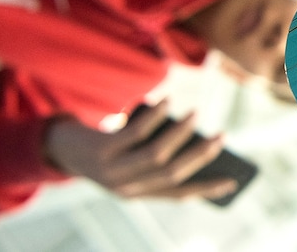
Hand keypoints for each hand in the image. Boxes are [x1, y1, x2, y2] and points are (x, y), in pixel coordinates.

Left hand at [43, 100, 236, 199]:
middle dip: (201, 155)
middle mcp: (126, 188)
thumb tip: (194, 136)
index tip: (233, 181)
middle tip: (222, 136)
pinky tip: (169, 102)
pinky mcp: (102, 149)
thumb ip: (160, 155)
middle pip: (172, 173)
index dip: (207, 189)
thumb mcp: (134, 160)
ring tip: (196, 113)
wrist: (64, 150)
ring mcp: (112, 170)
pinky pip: (135, 132)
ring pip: (156, 154)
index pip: (179, 194)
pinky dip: (157, 115)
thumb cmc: (109, 152)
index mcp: (139, 194)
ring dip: (181, 132)